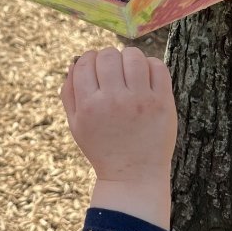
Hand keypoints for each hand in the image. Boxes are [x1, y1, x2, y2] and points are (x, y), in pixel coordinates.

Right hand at [60, 47, 176, 227]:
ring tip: (130, 70)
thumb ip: (69, 94)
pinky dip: (151, 65)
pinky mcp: (163, 102)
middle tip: (113, 70)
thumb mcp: (76, 125)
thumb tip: (74, 62)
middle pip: (108, 55)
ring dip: (129, 58)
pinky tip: (145, 76)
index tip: (95, 67)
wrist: (133, 175)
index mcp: (89, 105)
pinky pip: (158, 67)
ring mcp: (140, 100)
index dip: (88, 59)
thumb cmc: (102, 148)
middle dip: (108, 58)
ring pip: (133, 56)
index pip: (85, 61)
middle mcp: (113, 99)